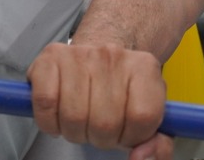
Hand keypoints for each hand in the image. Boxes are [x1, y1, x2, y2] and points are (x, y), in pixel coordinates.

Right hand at [27, 42, 173, 159]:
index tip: (127, 133)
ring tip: (82, 121)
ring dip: (75, 132)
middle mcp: (113, 55)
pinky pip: (46, 104)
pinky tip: (59, 116)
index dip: (132, 136)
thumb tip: (140, 158)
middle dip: (101, 138)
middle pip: (105, 122)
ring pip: (74, 117)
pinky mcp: (50, 57)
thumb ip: (157, 143)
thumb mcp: (149, 113)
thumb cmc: (122, 90)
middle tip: (100, 128)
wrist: (98, 54)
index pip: (142, 118)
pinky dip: (49, 121)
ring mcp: (80, 54)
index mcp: (144, 67)